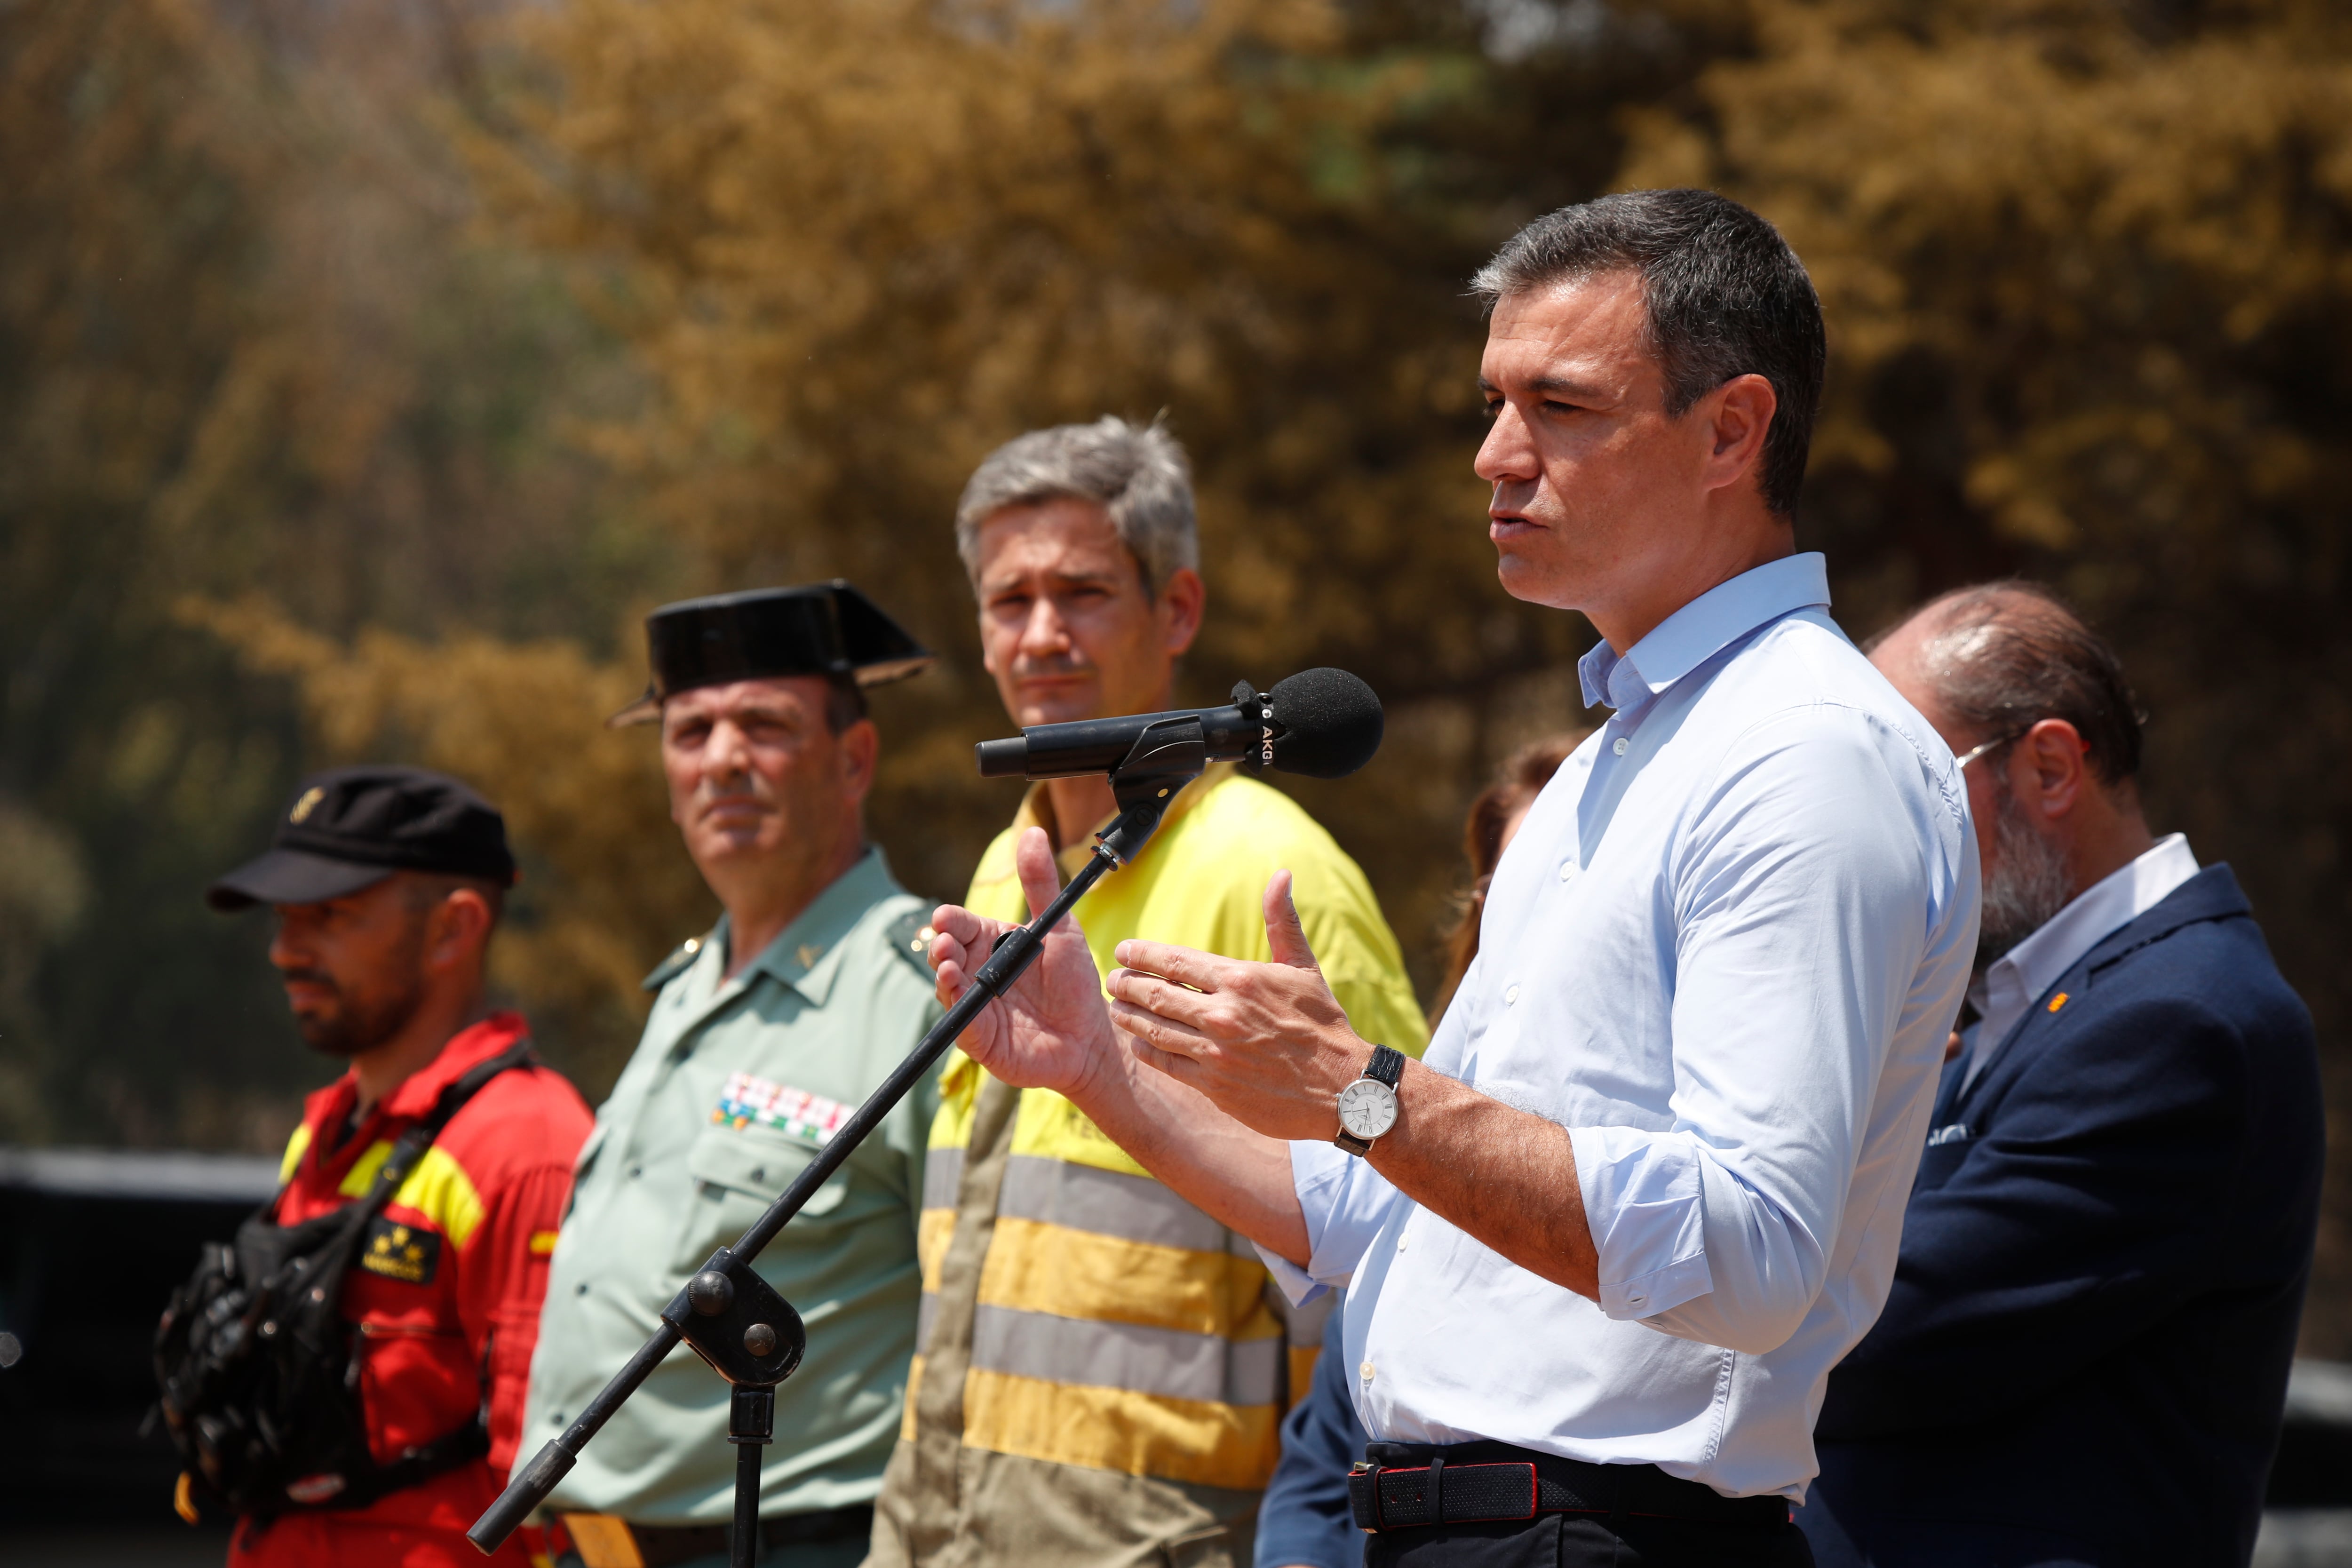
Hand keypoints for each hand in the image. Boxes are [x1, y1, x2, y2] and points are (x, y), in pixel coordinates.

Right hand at [929, 827, 1118, 1097]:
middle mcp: (978, 972)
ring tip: (946, 962)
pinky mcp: (979, 1037)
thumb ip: (1041, 883)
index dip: (950, 921)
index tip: (945, 917)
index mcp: (992, 943)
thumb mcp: (1059, 927)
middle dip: (940, 945)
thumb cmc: (1073, 982)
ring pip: (947, 986)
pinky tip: (955, 991)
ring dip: (943, 973)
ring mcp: (975, 1005)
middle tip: (944, 941)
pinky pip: (961, 1022)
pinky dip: (956, 1007)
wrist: (1089, 1037)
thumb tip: (1033, 832)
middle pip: (946, 953)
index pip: (961, 925)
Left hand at [1105, 869, 1368, 1141]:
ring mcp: (1216, 1051)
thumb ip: (1282, 921)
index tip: (1123, 950)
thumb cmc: (1323, 1023)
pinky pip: (1166, 1062)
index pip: (1175, 960)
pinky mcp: (1214, 1085)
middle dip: (1126, 983)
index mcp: (1241, 979)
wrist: (1342, 1088)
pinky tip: (1137, 1041)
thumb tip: (1281, 874)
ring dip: (1128, 1015)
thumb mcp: (1304, 967)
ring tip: (1116, 1007)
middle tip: (1113, 979)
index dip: (1142, 954)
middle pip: (1155, 992)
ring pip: (1154, 1028)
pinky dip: (1146, 1049)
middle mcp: (1223, 1013)